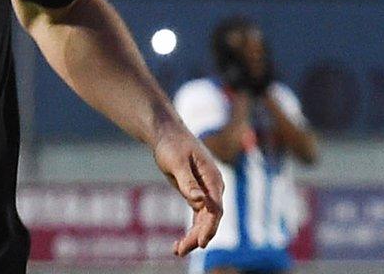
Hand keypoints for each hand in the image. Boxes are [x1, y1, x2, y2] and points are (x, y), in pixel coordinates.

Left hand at [152, 122, 223, 256]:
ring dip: (193, 236)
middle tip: (180, 250)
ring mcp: (207, 192)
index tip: (201, 242)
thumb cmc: (172, 144)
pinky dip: (191, 229)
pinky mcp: (197, 195)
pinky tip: (181, 243)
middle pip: (210, 218)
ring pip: (203, 220)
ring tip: (177, 251)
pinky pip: (197, 217)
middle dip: (197, 236)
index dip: (209, 227)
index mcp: (213, 179)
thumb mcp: (176, 161)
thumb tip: (199, 201)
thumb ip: (187, 182)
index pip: (215, 209)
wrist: (167, 133)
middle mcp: (214, 188)